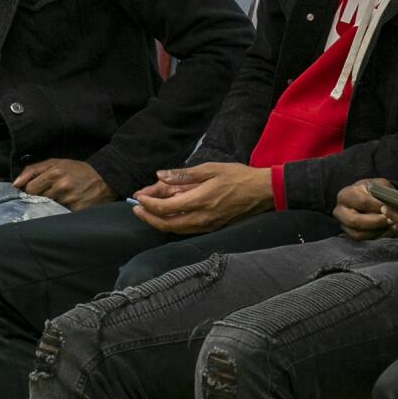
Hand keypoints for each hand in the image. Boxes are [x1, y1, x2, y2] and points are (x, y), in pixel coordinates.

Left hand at [14, 158, 114, 209]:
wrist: (106, 178)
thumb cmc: (78, 170)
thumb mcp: (56, 163)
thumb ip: (33, 170)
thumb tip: (15, 184)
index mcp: (55, 172)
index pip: (30, 189)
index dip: (32, 190)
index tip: (39, 189)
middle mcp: (61, 186)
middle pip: (38, 200)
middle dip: (42, 198)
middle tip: (52, 194)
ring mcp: (70, 200)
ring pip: (48, 209)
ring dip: (52, 206)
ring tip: (63, 199)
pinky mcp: (77, 211)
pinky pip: (59, 216)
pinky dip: (61, 213)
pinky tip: (69, 206)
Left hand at [132, 162, 273, 234]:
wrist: (262, 192)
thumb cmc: (237, 176)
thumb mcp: (210, 169)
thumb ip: (184, 174)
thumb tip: (161, 175)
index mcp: (200, 201)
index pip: (166, 208)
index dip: (149, 204)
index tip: (138, 196)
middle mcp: (201, 218)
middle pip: (167, 224)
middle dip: (148, 217)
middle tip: (136, 208)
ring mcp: (207, 226)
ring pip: (175, 229)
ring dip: (158, 221)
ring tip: (146, 211)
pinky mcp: (211, 228)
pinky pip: (186, 229)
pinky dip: (172, 223)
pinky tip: (167, 214)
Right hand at [334, 178, 392, 240]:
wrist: (370, 198)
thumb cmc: (374, 190)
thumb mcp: (378, 185)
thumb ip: (383, 193)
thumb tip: (390, 206)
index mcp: (345, 195)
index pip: (362, 203)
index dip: (377, 206)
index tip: (389, 207)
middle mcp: (340, 211)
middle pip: (355, 221)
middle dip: (376, 222)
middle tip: (390, 220)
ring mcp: (344, 225)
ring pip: (359, 234)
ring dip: (378, 231)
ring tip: (391, 225)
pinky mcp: (351, 235)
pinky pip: (364, 240)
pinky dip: (379, 236)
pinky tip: (389, 230)